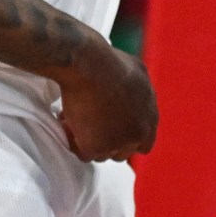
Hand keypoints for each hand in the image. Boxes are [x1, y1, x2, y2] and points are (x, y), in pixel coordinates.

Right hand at [54, 39, 157, 161]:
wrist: (88, 64)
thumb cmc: (108, 61)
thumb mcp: (137, 73)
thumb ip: (140, 94)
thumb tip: (134, 101)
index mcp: (149, 117)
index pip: (144, 143)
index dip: (127, 140)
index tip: (112, 134)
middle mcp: (138, 132)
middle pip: (122, 152)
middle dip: (106, 142)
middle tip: (90, 127)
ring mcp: (118, 142)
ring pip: (102, 155)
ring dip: (89, 142)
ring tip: (75, 120)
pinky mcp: (96, 148)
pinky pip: (82, 154)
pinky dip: (73, 142)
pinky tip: (66, 124)